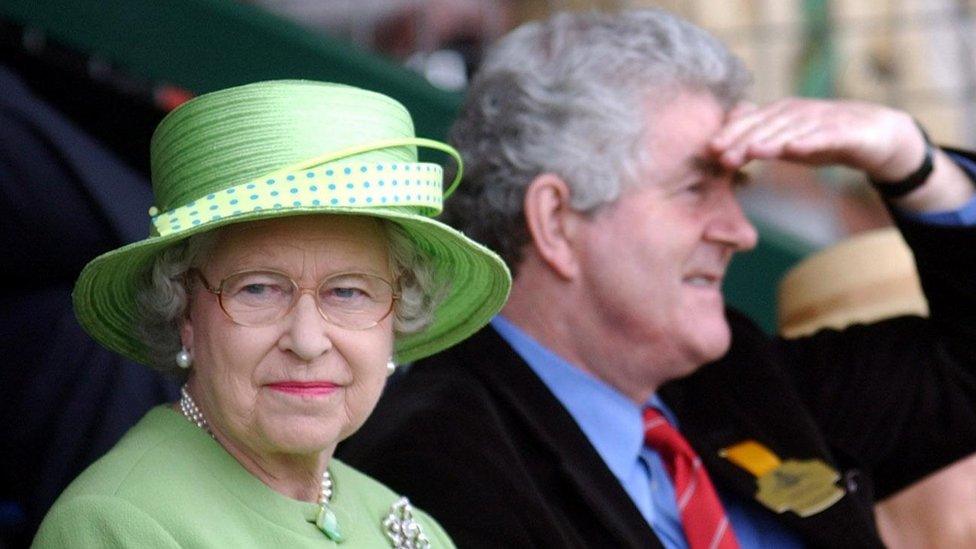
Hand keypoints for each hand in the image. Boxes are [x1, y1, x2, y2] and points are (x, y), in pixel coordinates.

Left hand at [708, 98, 926, 182]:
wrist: (875, 135)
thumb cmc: (823, 138)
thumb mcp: (787, 141)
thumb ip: (759, 140)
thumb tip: (725, 143)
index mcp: (781, 114)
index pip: (751, 123)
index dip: (730, 134)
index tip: (709, 150)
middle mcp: (799, 112)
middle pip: (766, 126)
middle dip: (742, 139)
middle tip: (721, 155)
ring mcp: (822, 120)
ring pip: (792, 130)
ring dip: (771, 139)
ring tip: (752, 151)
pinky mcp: (846, 131)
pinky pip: (826, 136)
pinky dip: (810, 141)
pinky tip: (795, 149)